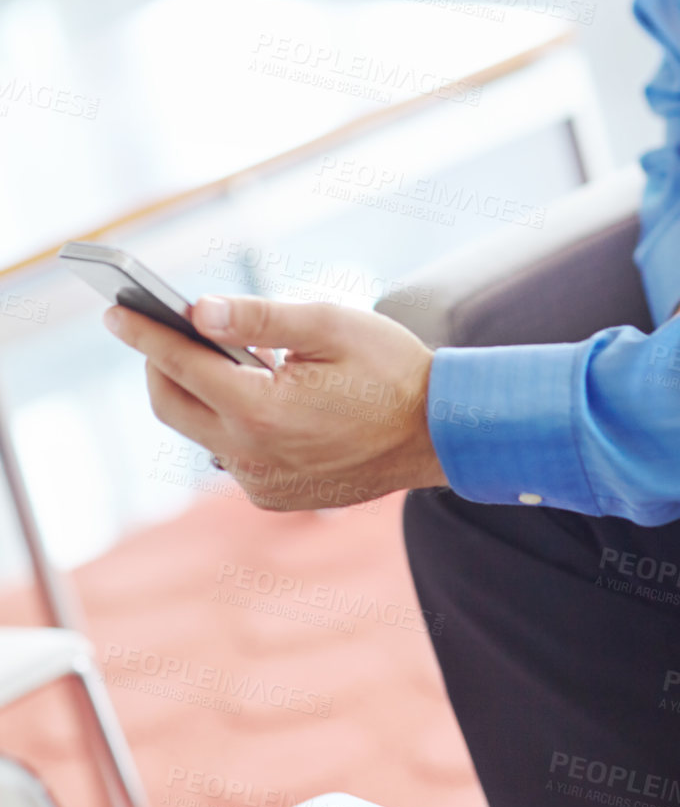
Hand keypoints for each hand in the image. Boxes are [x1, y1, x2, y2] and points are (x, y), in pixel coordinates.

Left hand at [104, 295, 445, 510]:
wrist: (439, 434)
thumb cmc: (392, 370)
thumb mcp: (330, 325)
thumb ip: (260, 318)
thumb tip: (197, 310)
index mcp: (262, 410)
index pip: (180, 364)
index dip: (143, 334)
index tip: (114, 312)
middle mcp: (252, 455)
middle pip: (171, 405)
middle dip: (160, 364)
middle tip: (165, 330)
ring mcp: (261, 482)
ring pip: (200, 431)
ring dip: (201, 392)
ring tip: (229, 356)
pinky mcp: (274, 495)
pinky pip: (230, 453)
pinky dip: (231, 420)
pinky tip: (263, 395)